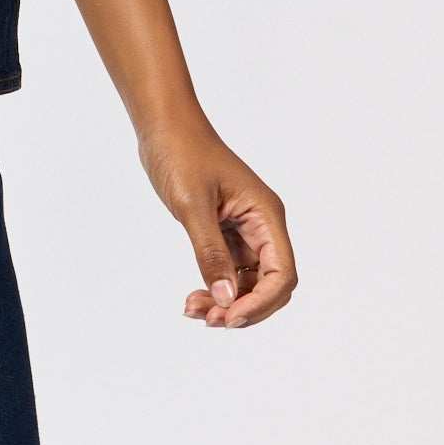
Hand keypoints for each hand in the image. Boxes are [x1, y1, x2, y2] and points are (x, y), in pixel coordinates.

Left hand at [138, 117, 297, 329]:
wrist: (162, 124)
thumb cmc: (181, 152)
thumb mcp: (193, 205)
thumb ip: (211, 252)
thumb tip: (226, 299)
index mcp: (266, 215)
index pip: (282, 273)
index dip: (262, 303)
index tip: (230, 317)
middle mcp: (261, 225)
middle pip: (269, 284)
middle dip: (243, 308)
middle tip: (208, 320)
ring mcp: (243, 229)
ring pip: (247, 282)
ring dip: (226, 302)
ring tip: (193, 309)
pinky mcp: (224, 231)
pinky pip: (228, 270)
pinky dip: (214, 286)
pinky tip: (194, 298)